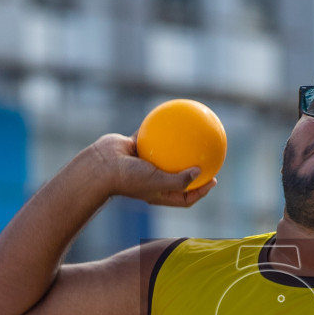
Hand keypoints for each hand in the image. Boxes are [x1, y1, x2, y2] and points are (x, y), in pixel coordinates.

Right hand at [89, 134, 215, 206]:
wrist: (101, 165)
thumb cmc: (128, 178)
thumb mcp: (158, 182)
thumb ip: (179, 180)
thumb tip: (200, 172)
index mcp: (158, 193)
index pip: (183, 197)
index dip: (200, 191)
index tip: (213, 180)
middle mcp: (152, 179)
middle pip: (177, 176)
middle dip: (192, 169)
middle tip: (207, 158)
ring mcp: (143, 163)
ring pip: (165, 153)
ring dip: (177, 146)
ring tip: (192, 134)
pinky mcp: (136, 146)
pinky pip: (152, 135)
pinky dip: (160, 128)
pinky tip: (173, 117)